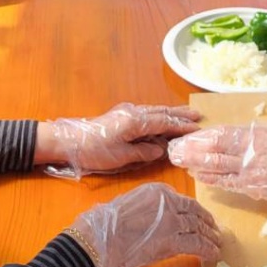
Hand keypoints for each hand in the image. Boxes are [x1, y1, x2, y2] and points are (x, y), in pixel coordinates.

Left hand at [38, 103, 204, 177]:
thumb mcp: (121, 156)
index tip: (198, 128)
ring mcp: (127, 112)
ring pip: (154, 111)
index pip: (165, 122)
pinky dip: (159, 115)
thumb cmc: (95, 150)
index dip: (182, 126)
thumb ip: (144, 152)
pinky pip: (147, 113)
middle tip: (198, 116)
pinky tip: (162, 118)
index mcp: (136, 121)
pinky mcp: (121, 116)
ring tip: (186, 114)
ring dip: (170, 113)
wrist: (69, 141)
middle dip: (180, 114)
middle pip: (162, 112)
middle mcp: (134, 112)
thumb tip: (162, 149)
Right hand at [67, 183, 221, 266]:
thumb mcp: (129, 205)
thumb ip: (148, 208)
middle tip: (216, 231)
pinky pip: (197, 244)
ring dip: (210, 237)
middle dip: (207, 224)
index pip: (184, 201)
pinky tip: (213, 254)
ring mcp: (173, 220)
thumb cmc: (106, 226)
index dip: (196, 212)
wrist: (101, 241)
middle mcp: (169, 201)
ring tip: (217, 244)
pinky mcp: (173, 240)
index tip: (202, 218)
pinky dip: (208, 249)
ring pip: (199, 228)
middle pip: (195, 213)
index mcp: (158, 191)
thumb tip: (155, 219)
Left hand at [168, 124, 266, 213]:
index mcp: (256, 135)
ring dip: (197, 165)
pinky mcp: (257, 189)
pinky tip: (202, 179)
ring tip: (181, 163)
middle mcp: (250, 152)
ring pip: (217, 167)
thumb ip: (264, 135)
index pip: (222, 134)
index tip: (189, 136)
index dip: (203, 137)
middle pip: (214, 150)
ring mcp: (251, 172)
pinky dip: (215, 181)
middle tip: (174, 151)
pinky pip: (230, 184)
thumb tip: (252, 135)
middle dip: (192, 151)